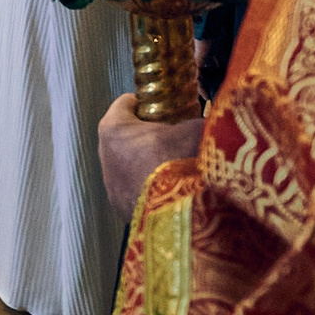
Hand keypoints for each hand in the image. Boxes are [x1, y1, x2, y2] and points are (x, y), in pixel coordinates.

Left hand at [97, 92, 206, 215]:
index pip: (124, 103)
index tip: (161, 106)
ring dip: (145, 163)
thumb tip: (211, 119)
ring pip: (126, 164)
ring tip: (173, 165)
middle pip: (123, 135)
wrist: (175, 212)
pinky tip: (169, 189)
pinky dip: (147, 187)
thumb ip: (196, 120)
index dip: (145, 103)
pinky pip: (133, 189)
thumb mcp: (193, 130)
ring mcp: (109, 183)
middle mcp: (103, 153)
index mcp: (113, 127)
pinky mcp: (119, 206)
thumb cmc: (178, 161)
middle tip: (171, 136)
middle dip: (145, 134)